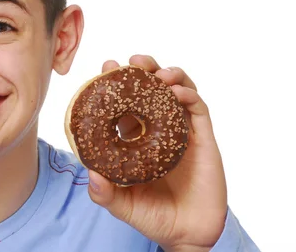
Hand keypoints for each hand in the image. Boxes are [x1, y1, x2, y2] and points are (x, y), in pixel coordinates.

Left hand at [87, 55, 226, 251]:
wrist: (187, 234)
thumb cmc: (153, 216)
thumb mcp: (122, 205)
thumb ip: (105, 193)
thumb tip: (92, 174)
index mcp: (137, 137)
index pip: (126, 102)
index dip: (118, 83)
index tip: (106, 67)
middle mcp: (159, 128)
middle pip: (153, 88)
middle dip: (144, 69)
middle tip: (133, 61)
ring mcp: (182, 130)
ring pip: (178, 90)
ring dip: (169, 75)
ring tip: (157, 73)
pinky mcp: (203, 138)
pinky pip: (198, 109)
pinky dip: (189, 95)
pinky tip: (177, 93)